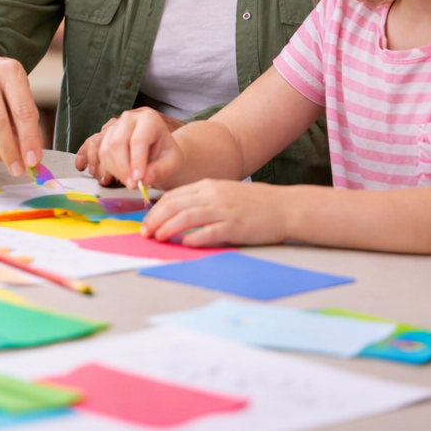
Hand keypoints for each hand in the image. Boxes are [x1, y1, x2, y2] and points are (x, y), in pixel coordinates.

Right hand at [89, 108, 185, 188]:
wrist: (159, 151)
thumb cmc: (166, 155)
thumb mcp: (172, 163)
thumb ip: (159, 171)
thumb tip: (142, 180)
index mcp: (149, 118)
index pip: (138, 140)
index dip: (136, 161)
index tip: (138, 181)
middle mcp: (128, 118)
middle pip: (117, 142)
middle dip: (122, 168)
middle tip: (131, 185)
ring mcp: (113, 125)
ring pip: (103, 147)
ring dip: (109, 169)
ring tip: (122, 182)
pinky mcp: (103, 135)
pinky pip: (93, 149)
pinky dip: (94, 163)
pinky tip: (100, 175)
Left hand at [141, 179, 289, 246]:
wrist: (284, 207)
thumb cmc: (253, 203)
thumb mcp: (224, 193)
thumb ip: (202, 200)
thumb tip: (176, 214)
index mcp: (209, 186)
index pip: (173, 196)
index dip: (156, 209)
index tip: (147, 222)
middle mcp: (214, 196)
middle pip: (175, 205)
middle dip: (156, 219)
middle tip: (146, 232)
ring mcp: (224, 210)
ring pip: (187, 217)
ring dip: (168, 228)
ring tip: (158, 238)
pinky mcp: (236, 226)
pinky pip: (209, 232)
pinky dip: (194, 238)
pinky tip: (185, 244)